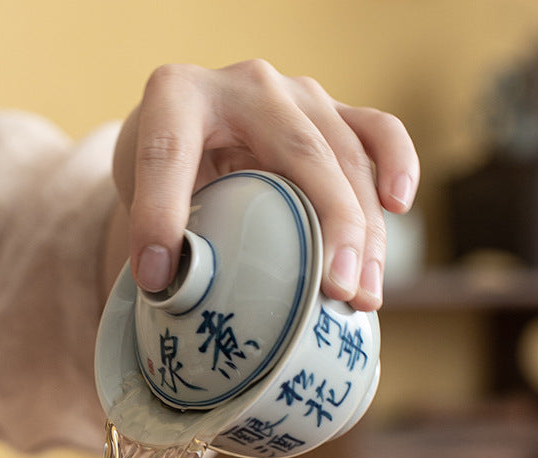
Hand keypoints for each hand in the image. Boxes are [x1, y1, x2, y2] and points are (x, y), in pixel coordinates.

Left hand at [112, 60, 418, 310]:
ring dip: (365, 228)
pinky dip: (396, 163)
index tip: (160, 279)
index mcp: (177, 98)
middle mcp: (245, 85)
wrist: (192, 130)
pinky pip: (377, 129)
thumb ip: (151, 228)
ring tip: (364, 292)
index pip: (168, 152)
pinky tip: (399, 206)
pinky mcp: (331, 110)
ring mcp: (296, 94)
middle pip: (297, 152)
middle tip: (337, 291)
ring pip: (347, 155)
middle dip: (327, 226)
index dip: (161, 215)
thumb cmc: (164, 170)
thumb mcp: (138, 192)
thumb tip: (172, 289)